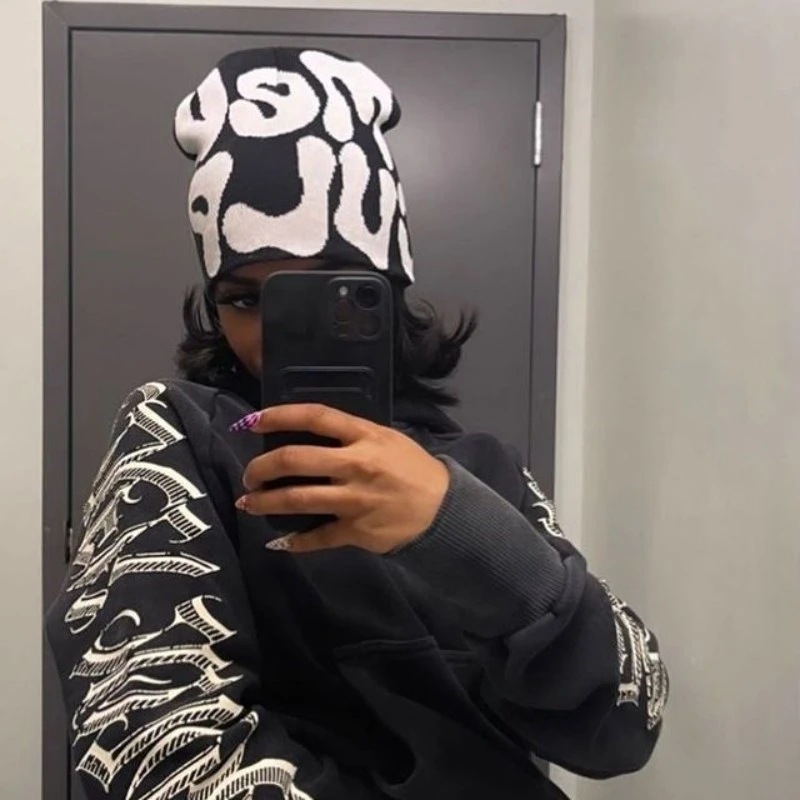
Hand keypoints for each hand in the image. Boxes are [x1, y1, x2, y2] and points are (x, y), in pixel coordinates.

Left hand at [233, 404, 449, 553]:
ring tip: (249, 503)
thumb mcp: (386, 439)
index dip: (279, 416)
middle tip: (250, 475)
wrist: (442, 509)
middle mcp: (355, 465)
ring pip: (296, 500)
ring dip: (264, 502)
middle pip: (294, 459)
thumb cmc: (412, 468)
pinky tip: (279, 542)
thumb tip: (308, 433)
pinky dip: (294, 542)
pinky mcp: (355, 530)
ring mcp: (353, 500)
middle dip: (261, 467)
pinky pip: (316, 537)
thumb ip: (351, 434)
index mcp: (364, 436)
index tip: (252, 422)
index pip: (315, 417)